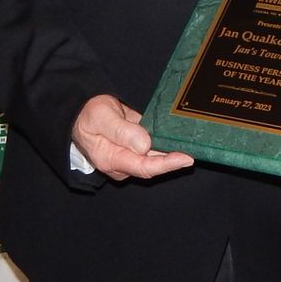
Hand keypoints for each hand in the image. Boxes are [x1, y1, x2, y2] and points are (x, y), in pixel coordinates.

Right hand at [71, 95, 193, 181]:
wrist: (82, 114)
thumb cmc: (89, 116)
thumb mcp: (101, 117)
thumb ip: (121, 131)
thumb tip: (144, 145)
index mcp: (112, 159)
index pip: (144, 167)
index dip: (167, 164)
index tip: (186, 158)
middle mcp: (124, 163)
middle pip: (154, 165)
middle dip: (175, 158)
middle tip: (198, 148)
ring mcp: (131, 157)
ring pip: (156, 157)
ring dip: (174, 151)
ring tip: (194, 144)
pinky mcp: (137, 149)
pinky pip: (155, 149)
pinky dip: (168, 144)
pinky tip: (182, 138)